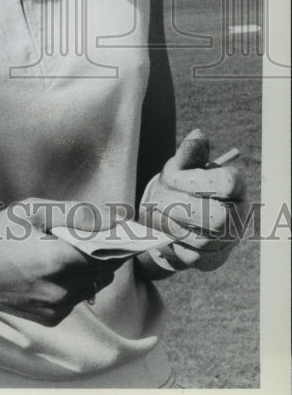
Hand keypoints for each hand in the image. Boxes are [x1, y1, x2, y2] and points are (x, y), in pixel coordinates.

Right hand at [0, 197, 117, 325]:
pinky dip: (75, 281)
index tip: (118, 227)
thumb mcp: (30, 211)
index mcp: (56, 260)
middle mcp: (60, 290)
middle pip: (104, 270)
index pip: (107, 253)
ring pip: (93, 284)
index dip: (116, 239)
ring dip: (89, 267)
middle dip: (102, 251)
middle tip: (83, 232)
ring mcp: (56, 308)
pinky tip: (52, 267)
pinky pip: (77, 297)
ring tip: (62, 248)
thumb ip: (76, 213)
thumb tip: (115, 217)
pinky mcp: (50, 318)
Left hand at [139, 129, 246, 272]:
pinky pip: (192, 257)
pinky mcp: (213, 260)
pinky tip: (164, 231)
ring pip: (202, 240)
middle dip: (179, 208)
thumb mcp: (182, 165)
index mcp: (235, 185)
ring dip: (172, 226)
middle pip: (217, 217)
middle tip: (156, 201)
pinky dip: (172, 244)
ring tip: (156, 214)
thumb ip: (189, 153)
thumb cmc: (181, 184)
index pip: (227, 183)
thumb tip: (198, 135)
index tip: (171, 177)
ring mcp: (228, 240)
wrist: (175, 214)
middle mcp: (238, 214)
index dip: (195, 181)